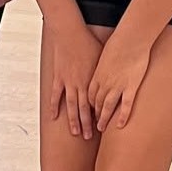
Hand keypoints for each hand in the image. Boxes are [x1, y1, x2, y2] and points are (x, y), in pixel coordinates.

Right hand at [47, 17, 103, 138]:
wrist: (70, 33)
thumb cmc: (88, 42)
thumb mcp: (102, 56)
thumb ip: (106, 69)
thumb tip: (117, 74)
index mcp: (92, 80)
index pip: (97, 102)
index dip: (99, 114)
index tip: (103, 125)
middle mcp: (80, 84)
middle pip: (84, 108)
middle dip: (87, 124)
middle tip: (90, 136)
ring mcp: (68, 82)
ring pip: (71, 106)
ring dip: (73, 120)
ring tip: (75, 133)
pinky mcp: (58, 78)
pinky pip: (56, 95)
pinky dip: (54, 106)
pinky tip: (54, 117)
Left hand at [88, 30, 151, 133]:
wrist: (131, 37)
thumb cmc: (119, 42)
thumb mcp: (105, 53)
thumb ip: (103, 64)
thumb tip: (102, 65)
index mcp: (96, 74)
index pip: (88, 95)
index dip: (88, 105)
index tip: (88, 112)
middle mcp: (104, 82)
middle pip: (95, 103)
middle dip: (92, 116)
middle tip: (91, 126)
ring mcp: (117, 85)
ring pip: (107, 107)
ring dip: (103, 119)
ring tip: (101, 129)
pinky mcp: (131, 86)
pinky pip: (125, 105)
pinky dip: (122, 116)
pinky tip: (120, 125)